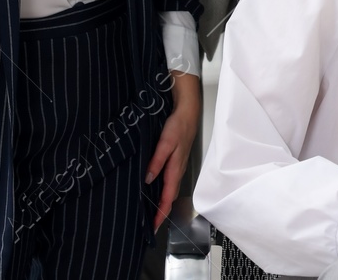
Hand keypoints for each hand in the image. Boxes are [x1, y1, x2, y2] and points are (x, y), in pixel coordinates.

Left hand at [147, 72, 200, 231]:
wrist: (188, 110)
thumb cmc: (178, 125)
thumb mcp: (165, 142)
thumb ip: (157, 161)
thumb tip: (148, 179)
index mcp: (175, 169)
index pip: (167, 198)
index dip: (160, 214)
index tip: (152, 227)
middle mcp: (178, 170)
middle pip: (169, 198)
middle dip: (160, 213)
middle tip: (149, 225)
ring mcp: (178, 166)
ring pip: (170, 190)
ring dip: (161, 203)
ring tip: (151, 213)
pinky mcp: (176, 161)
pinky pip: (170, 181)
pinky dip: (163, 191)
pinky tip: (155, 190)